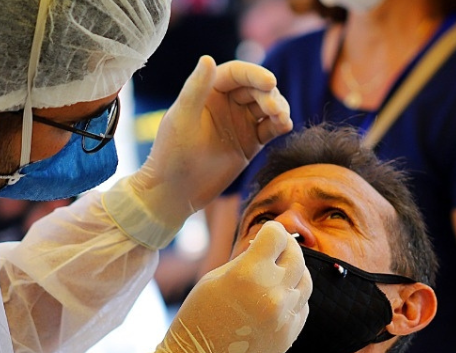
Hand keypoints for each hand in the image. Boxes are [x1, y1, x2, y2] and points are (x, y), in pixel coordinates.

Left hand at [127, 56, 292, 228]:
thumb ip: (196, 88)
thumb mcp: (183, 118)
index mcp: (208, 91)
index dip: (255, 74)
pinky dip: (279, 125)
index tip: (270, 83)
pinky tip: (284, 126)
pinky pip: (270, 128)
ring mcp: (240, 122)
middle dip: (269, 96)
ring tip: (282, 120)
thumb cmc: (171, 153)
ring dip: (278, 109)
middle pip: (256, 89)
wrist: (176, 192)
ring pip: (267, 107)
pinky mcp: (250, 142)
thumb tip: (207, 57)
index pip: (237, 73)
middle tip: (275, 111)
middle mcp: (226, 103)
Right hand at [141, 222, 310, 352]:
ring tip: (277, 275)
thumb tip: (266, 246)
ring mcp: (284, 316)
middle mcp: (272, 293)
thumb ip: (245, 259)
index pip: (277, 235)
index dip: (271, 231)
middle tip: (275, 251)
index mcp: (248, 274)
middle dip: (286, 248)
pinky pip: (303, 306)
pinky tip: (277, 299)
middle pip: (297, 256)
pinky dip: (293, 298)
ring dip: (293, 273)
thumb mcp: (214, 278)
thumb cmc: (199, 318)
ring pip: (305, 281)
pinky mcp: (290, 335)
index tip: (266, 235)